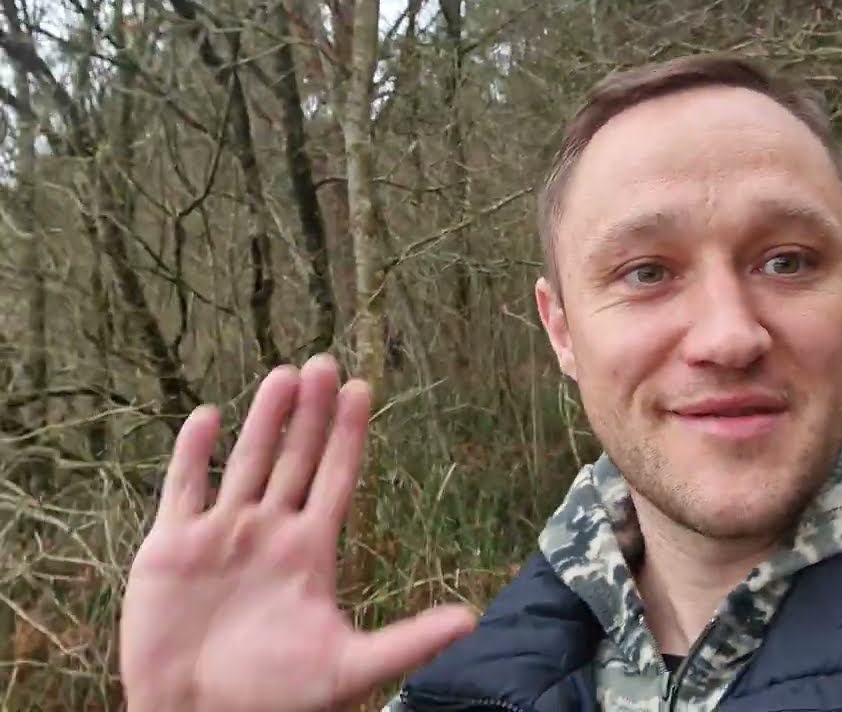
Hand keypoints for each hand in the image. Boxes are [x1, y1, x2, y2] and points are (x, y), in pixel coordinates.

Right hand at [120, 355, 476, 711]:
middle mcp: (269, 532)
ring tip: (282, 375)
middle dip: (310, 412)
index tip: (363, 389)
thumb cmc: (276, 699)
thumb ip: (408, 640)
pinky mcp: (171, 547)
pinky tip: (207, 415)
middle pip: (296, 458)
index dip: (349, 435)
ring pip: (246, 462)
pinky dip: (192, 453)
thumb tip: (471, 621)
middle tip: (325, 362)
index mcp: (310, 551)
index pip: (336, 477)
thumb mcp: (349, 667)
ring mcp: (221, 535)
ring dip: (263, 420)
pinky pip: (183, 488)